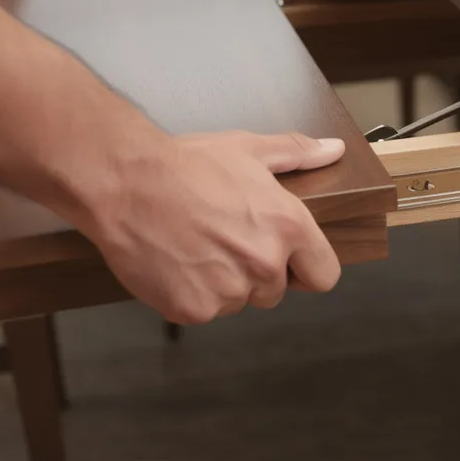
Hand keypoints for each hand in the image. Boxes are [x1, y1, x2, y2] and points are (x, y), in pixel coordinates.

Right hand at [81, 131, 346, 323]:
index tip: (289, 259)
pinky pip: (204, 311)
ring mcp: (229, 291)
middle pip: (276, 290)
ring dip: (224, 284)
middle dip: (256, 272)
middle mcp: (265, 263)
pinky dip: (191, 294)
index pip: (324, 275)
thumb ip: (297, 153)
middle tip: (226, 239)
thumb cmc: (187, 164)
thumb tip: (333, 150)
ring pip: (239, 301)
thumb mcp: (249, 149)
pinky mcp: (193, 309)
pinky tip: (177, 262)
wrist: (125, 182)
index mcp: (289, 227)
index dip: (307, 268)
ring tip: (197, 246)